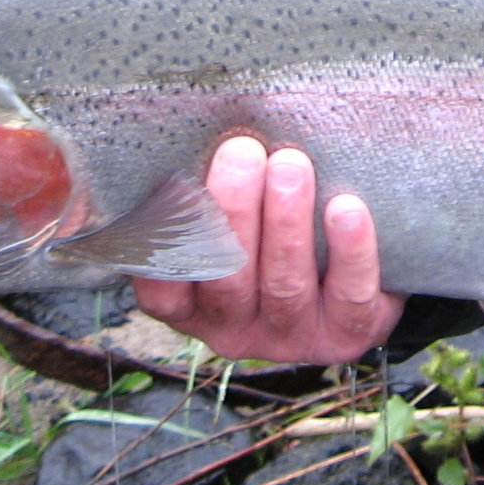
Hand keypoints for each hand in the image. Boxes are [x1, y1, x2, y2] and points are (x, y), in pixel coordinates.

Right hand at [129, 137, 405, 365]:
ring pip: (283, 286)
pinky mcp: (347, 334)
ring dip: (286, 223)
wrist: (357, 264)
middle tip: (242, 150)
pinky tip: (347, 208)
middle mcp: (235, 329)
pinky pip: (349, 298)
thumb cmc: (269, 220)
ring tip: (290, 164)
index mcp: (192, 304)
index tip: (178, 178)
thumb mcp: (225, 213)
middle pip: (226, 280)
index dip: (166, 240)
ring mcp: (291, 336)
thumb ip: (187, 191)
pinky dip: (349, 251)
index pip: (162, 285)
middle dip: (233, 211)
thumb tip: (126, 148)